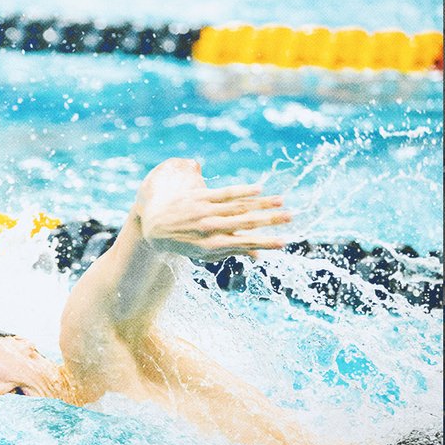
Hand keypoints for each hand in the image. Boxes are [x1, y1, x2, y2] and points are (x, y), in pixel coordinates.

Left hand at [135, 158, 290, 259]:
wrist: (153, 226)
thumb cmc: (183, 243)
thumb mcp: (204, 254)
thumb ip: (230, 252)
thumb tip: (257, 256)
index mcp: (211, 246)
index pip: (244, 243)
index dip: (264, 243)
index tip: (284, 242)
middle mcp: (209, 229)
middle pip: (245, 223)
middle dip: (270, 220)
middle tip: (291, 218)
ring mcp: (204, 211)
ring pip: (238, 206)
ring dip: (262, 204)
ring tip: (282, 202)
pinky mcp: (199, 196)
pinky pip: (225, 193)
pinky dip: (243, 191)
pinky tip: (259, 189)